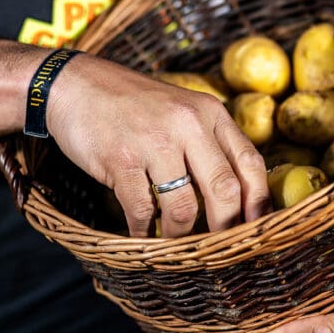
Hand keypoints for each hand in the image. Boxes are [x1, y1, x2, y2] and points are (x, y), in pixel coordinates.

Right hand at [45, 55, 269, 236]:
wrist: (75, 84)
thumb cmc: (132, 103)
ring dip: (180, 234)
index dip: (259, 202)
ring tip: (175, 243)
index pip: (250, 162)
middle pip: (224, 189)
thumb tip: (236, 196)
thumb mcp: (181, 109)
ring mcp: (154, 142)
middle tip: (219, 248)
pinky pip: (142, 210)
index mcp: (209, 112)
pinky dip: (144, 231)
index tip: (258, 228)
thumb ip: (209, 142)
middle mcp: (188, 124)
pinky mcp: (121, 159)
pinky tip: (143, 235)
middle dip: (225, 227)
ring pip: (183, 207)